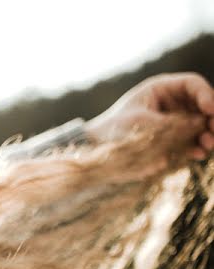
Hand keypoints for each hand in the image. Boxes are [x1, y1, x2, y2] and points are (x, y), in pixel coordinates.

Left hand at [85, 72, 213, 160]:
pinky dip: (195, 146)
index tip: (210, 110)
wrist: (96, 149)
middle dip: (211, 117)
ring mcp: (172, 120)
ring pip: (199, 123)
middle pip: (202, 104)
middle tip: (213, 131)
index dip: (206, 95)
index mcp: (161, 88)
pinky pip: (189, 139)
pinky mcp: (170, 138)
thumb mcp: (143, 122)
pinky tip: (198, 153)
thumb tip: (200, 124)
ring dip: (206, 133)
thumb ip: (172, 123)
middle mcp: (170, 102)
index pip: (192, 85)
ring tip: (207, 144)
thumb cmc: (114, 128)